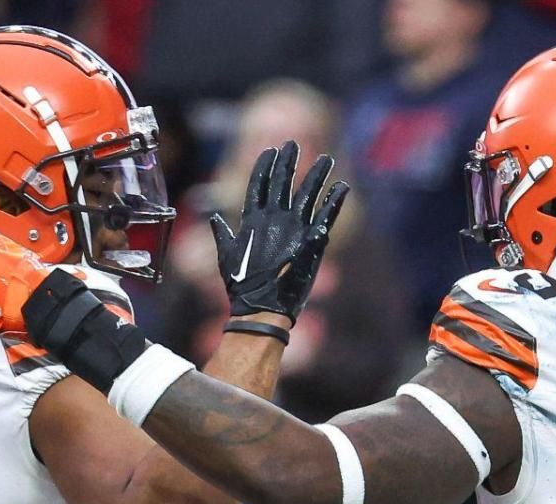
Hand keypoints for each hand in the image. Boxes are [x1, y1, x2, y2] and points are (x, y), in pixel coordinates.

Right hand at [213, 140, 348, 321]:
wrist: (261, 307)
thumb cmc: (241, 286)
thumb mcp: (225, 256)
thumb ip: (222, 234)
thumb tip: (213, 218)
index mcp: (252, 220)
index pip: (258, 184)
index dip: (265, 166)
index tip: (271, 151)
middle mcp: (274, 218)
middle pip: (282, 181)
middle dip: (289, 161)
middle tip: (294, 144)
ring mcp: (295, 228)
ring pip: (308, 192)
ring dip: (318, 174)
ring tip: (327, 159)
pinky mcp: (313, 241)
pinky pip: (327, 214)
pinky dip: (335, 200)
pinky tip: (342, 186)